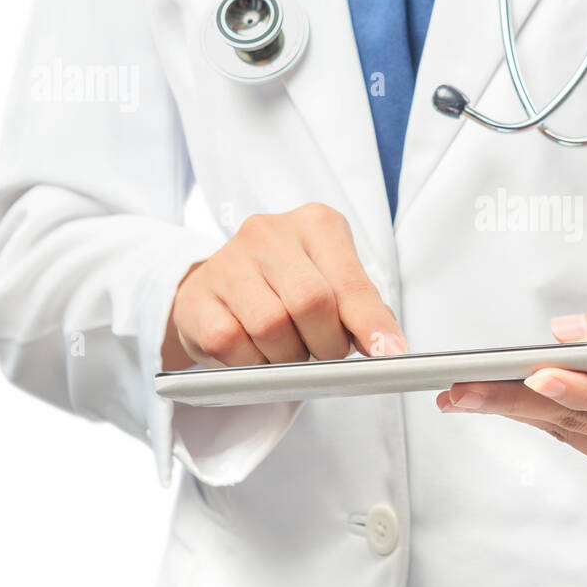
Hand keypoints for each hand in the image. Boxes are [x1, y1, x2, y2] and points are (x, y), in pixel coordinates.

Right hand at [162, 203, 404, 369]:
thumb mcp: (334, 284)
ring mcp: (228, 261)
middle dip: (325, 344)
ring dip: (288, 356)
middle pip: (310, 302)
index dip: (370, 322)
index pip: (350, 280)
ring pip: (271, 326)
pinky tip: (255, 352)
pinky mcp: (197, 297)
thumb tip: (389, 346)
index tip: (389, 354)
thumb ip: (363, 310)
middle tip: (323, 353)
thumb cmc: (288, 286)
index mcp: (315, 224)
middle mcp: (269, 233)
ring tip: (288, 349)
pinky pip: (232, 343)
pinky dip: (252, 362)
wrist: (219, 286)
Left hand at [437, 298, 586, 503]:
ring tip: (470, 392)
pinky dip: (560, 421)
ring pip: (579, 436)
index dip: (579, 386)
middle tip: (458, 390)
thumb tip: (566, 332)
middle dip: (514, 402)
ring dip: (523, 413)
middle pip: (585, 421)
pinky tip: (522, 403)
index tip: (535, 372)